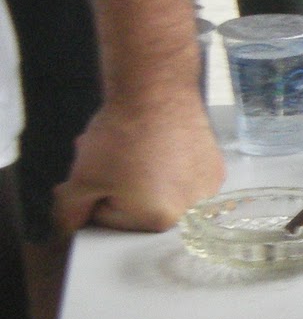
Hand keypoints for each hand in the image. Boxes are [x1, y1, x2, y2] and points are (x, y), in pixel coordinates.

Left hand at [53, 95, 223, 232]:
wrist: (157, 93)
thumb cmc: (124, 135)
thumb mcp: (82, 178)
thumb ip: (71, 210)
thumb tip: (72, 224)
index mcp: (158, 220)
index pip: (112, 219)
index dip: (96, 193)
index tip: (98, 172)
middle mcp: (191, 211)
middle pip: (140, 208)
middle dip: (120, 186)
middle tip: (113, 159)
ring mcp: (207, 189)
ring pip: (162, 192)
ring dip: (145, 177)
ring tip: (136, 149)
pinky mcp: (216, 169)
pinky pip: (184, 178)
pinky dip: (171, 166)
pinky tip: (161, 146)